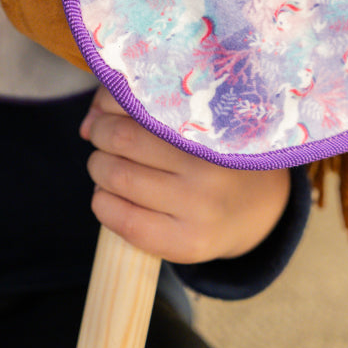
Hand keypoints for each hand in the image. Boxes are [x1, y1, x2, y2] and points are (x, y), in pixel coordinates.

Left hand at [79, 87, 290, 265]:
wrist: (259, 209)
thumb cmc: (213, 153)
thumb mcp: (192, 119)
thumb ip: (138, 107)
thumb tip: (88, 125)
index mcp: (212, 126)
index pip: (140, 104)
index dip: (111, 102)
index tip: (110, 107)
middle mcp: (209, 169)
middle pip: (122, 140)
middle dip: (100, 133)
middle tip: (104, 134)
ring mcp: (199, 210)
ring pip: (117, 178)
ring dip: (98, 166)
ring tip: (107, 164)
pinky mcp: (187, 245)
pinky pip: (124, 222)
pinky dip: (102, 203)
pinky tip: (109, 195)